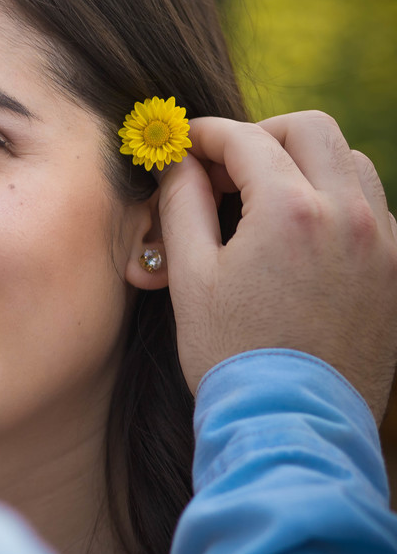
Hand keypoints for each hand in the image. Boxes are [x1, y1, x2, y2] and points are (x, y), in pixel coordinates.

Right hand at [158, 111, 396, 422]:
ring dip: (305, 162)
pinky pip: (372, 206)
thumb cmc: (231, 353)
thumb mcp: (190, 276)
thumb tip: (178, 162)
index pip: (245, 139)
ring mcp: (382, 243)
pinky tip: (298, 234)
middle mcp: (348, 216)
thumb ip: (182, 203)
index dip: (206, 133)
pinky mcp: (396, 271)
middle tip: (227, 163)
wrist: (291, 425)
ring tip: (265, 196)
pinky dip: (335, 200)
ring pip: (351, 161)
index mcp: (290, 212)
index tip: (184, 142)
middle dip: (262, 133)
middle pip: (311, 128)